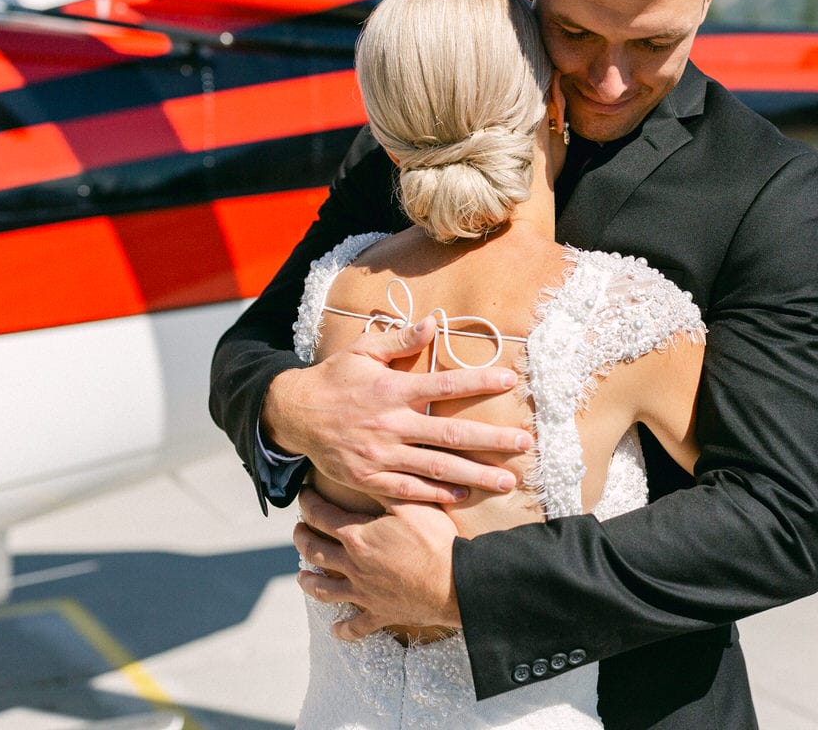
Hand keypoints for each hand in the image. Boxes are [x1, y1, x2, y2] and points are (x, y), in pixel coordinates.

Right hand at [262, 316, 531, 501]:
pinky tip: (464, 495)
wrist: (293, 415)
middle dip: (491, 440)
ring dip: (475, 475)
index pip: (444, 384)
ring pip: (437, 468)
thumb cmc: (334, 379)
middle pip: (450, 434)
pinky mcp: (370, 479)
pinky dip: (438, 494)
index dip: (479, 381)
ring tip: (508, 481)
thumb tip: (433, 322)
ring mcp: (381, 455)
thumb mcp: (362, 351)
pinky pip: (410, 490)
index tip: (510, 380)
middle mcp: (391, 424)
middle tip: (524, 444)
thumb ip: (399, 339)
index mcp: (392, 389)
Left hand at [294, 486, 461, 636]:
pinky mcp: (380, 613)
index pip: (322, 516)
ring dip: (309, 582)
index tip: (303, 494)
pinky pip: (356, 626)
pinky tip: (335, 629)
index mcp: (358, 537)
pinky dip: (343, 629)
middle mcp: (354, 566)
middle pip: (315, 552)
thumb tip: (366, 469)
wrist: (453, 584)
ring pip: (325, 590)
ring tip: (301, 576)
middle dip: (302, 538)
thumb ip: (386, 487)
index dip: (309, 503)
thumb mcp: (411, 503)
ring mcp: (364, 593)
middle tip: (297, 530)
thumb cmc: (435, 541)